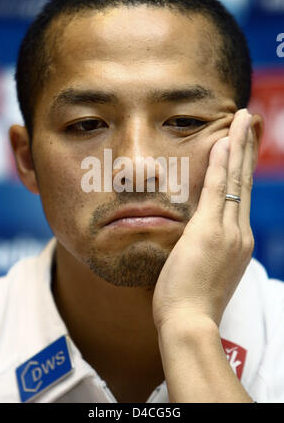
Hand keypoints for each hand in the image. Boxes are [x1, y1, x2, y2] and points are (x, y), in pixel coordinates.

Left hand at [152, 109, 254, 328]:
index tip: (244, 146)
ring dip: (238, 146)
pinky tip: (222, 142)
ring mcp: (227, 232)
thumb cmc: (190, 301)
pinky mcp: (208, 232)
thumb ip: (204, 249)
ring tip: (243, 119)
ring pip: (235, 180)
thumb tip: (196, 238)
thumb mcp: (203, 270)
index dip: (243, 168)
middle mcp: (238, 233)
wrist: (189, 323)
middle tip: (251, 120)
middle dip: (248, 148)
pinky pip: (216, 191)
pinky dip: (221, 166)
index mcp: (236, 242)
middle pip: (244, 182)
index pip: (240, 196)